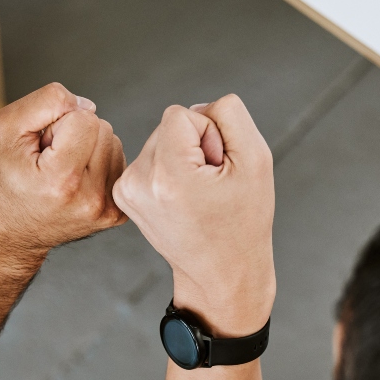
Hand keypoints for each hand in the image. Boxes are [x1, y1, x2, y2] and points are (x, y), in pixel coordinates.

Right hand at [0, 82, 127, 263]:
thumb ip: (45, 102)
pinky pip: (118, 164)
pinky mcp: (115, 214)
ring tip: (60, 169)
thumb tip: (86, 105)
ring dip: (88, 147)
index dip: (58, 123)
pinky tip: (75, 179)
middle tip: (49, 159)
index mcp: (62, 180)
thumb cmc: (2, 180)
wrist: (8, 232)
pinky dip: (97, 164)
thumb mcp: (5, 129)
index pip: (85, 118)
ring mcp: (106, 210)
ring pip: (113, 143)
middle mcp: (90, 199)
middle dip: (75, 134)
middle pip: (102, 129)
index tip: (41, 147)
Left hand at [113, 95, 273, 336]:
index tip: (218, 171)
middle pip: (169, 125)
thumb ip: (229, 114)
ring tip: (198, 194)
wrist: (222, 272)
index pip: (182, 113)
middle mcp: (138, 182)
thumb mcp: (256, 159)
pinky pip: (151, 157)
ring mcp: (126, 190)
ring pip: (160, 140)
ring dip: (183, 158)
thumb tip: (198, 107)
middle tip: (210, 186)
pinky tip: (183, 198)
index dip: (210, 136)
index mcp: (168, 175)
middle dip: (195, 146)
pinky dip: (170, 170)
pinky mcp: (124, 194)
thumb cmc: (244, 221)